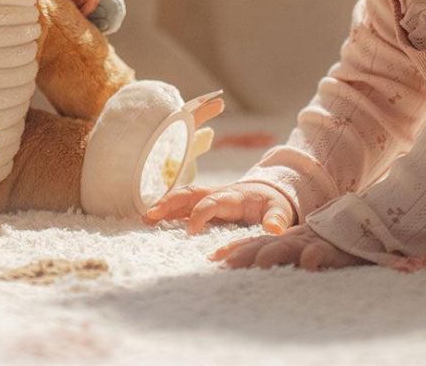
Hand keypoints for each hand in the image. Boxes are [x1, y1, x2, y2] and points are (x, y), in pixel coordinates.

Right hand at [142, 181, 296, 234]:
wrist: (271, 193)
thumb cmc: (274, 204)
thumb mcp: (281, 211)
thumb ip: (278, 219)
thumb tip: (274, 229)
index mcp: (233, 196)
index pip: (212, 202)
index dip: (200, 214)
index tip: (190, 232)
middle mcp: (217, 194)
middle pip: (189, 193)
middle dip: (170, 203)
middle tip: (151, 216)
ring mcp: (209, 197)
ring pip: (182, 197)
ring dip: (164, 206)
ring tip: (145, 219)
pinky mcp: (204, 204)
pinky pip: (183, 205)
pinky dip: (167, 211)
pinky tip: (152, 221)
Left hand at [209, 223, 368, 270]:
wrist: (358, 224)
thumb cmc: (326, 244)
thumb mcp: (299, 248)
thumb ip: (277, 254)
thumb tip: (252, 267)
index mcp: (284, 240)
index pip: (254, 244)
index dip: (235, 250)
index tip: (213, 260)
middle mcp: (294, 239)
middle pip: (266, 245)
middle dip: (245, 254)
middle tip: (226, 264)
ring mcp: (313, 242)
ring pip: (291, 247)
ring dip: (275, 253)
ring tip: (261, 262)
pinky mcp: (335, 248)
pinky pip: (325, 252)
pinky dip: (317, 255)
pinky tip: (309, 262)